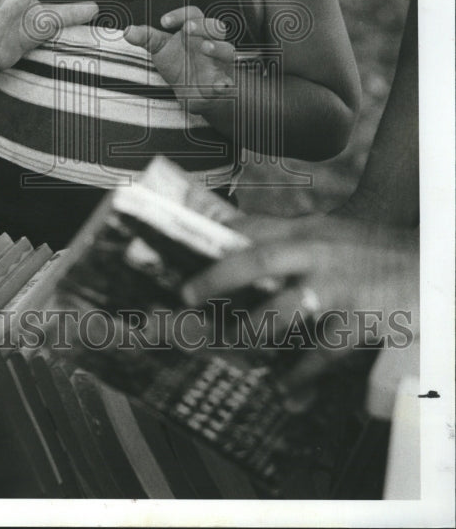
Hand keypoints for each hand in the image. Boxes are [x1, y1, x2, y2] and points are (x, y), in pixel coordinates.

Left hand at [124, 6, 234, 112]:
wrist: (190, 90)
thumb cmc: (178, 62)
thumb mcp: (159, 49)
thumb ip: (145, 38)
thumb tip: (127, 31)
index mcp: (195, 31)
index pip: (193, 14)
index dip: (180, 14)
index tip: (163, 22)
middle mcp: (210, 42)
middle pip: (215, 27)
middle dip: (203, 26)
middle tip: (188, 29)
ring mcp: (219, 62)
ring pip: (227, 50)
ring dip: (218, 48)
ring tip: (205, 47)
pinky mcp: (223, 82)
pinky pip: (228, 82)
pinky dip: (225, 83)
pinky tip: (220, 86)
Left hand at [180, 214, 418, 399]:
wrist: (433, 262)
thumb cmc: (378, 252)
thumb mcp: (334, 236)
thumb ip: (293, 243)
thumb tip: (242, 251)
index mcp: (308, 230)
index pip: (253, 225)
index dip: (214, 234)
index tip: (185, 248)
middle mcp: (319, 251)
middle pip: (258, 257)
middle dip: (219, 276)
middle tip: (187, 295)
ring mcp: (338, 284)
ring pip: (285, 307)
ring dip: (254, 330)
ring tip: (234, 345)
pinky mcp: (360, 318)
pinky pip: (323, 351)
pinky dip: (301, 374)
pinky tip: (286, 391)